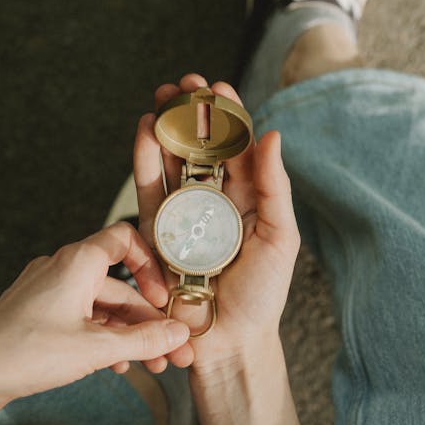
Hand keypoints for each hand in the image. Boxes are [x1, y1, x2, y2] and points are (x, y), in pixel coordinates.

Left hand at [0, 223, 190, 413]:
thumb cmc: (24, 352)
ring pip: (102, 308)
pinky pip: (82, 320)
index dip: (151, 266)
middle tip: (173, 350)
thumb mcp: (96, 349)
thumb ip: (144, 340)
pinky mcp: (39, 316)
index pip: (124, 240)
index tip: (164, 299)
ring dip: (129, 335)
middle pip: (120, 287)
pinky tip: (116, 365)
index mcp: (77, 263)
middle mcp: (62, 270)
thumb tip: (177, 334)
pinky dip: (103, 339)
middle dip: (149, 322)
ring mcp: (48, 292)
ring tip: (152, 365)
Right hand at [135, 72, 300, 372]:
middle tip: (184, 82)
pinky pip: (149, 191)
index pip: (236, 147)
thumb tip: (270, 134)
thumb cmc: (262, 295)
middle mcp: (213, 202)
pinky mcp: (157, 233)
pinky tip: (146, 131)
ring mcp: (184, 215)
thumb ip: (275, 187)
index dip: (227, 115)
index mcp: (248, 198)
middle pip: (199, 146)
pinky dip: (145, 159)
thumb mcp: (279, 238)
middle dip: (190, 113)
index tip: (219, 86)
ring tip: (162, 96)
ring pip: (172, 161)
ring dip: (166, 126)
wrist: (228, 341)